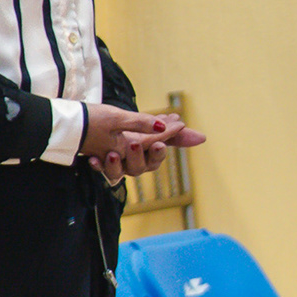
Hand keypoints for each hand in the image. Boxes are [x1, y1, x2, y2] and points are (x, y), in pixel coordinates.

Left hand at [83, 105, 204, 185]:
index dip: (157, 153)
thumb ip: (174, 133)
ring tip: (113, 153)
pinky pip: (98, 169)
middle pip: (138, 168)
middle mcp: (133, 162)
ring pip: (118, 173)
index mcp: (147, 154)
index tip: (158, 143)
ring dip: (116, 165)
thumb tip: (203, 138)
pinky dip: (97, 165)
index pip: (155, 158)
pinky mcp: (100, 163)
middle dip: (137, 157)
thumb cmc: (131, 128)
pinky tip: (94, 159)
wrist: (100, 124)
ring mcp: (116, 165)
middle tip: (134, 144)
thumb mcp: (151, 126)